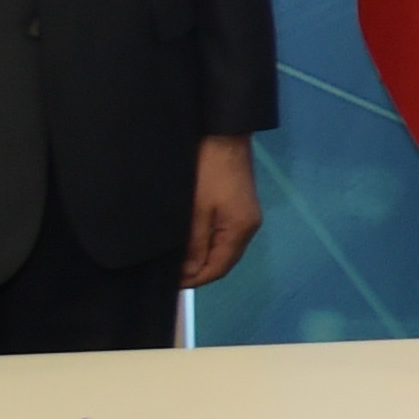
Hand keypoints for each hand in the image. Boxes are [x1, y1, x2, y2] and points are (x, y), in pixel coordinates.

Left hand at [184, 134, 263, 287]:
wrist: (223, 136)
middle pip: (224, 260)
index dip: (195, 280)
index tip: (170, 283)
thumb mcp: (196, 211)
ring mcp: (246, 215)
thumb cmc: (207, 173)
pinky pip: (225, 234)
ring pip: (224, 248)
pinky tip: (192, 240)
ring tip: (178, 257)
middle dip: (199, 270)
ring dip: (203, 256)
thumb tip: (191, 272)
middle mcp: (249, 227)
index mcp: (240, 230)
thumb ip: (195, 244)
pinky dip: (209, 242)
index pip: (219, 268)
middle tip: (171, 271)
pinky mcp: (240, 206)